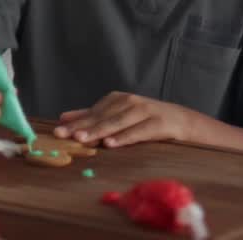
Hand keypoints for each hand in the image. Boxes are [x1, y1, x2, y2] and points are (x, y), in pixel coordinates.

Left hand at [53, 92, 199, 147]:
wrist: (184, 121)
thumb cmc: (147, 119)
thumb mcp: (119, 115)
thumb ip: (92, 116)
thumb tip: (63, 118)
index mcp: (118, 99)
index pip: (93, 112)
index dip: (75, 122)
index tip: (58, 131)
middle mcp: (130, 102)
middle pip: (102, 117)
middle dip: (82, 127)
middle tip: (64, 135)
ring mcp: (145, 111)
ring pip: (118, 122)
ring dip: (99, 131)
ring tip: (83, 139)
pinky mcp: (159, 123)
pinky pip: (139, 131)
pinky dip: (124, 137)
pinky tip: (111, 143)